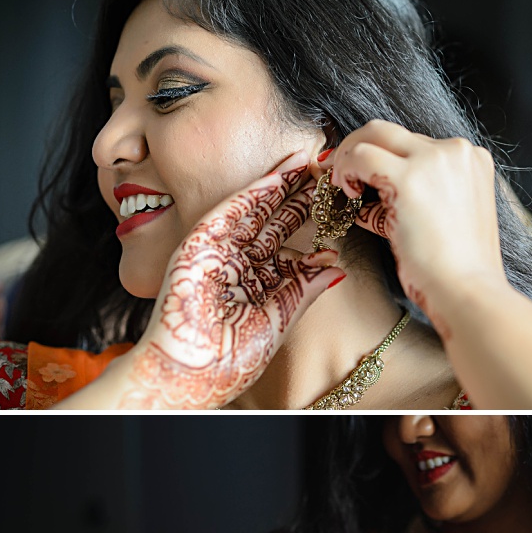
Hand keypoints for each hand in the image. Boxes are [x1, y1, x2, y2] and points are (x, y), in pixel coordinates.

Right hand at [116, 153, 344, 408]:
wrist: (194, 371)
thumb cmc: (233, 355)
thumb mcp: (280, 317)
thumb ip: (305, 290)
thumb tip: (337, 267)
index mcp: (256, 279)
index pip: (286, 241)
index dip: (308, 220)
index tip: (334, 201)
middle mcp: (238, 261)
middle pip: (273, 220)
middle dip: (298, 196)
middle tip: (326, 171)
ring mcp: (218, 250)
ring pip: (255, 209)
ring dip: (281, 184)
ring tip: (309, 162)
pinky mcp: (199, 243)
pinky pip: (231, 211)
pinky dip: (256, 192)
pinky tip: (280, 175)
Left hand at [325, 122, 509, 334]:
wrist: (468, 292)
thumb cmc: (459, 268)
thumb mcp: (445, 217)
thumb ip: (416, 193)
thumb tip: (364, 189)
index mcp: (471, 160)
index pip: (414, 144)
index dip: (384, 158)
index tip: (365, 176)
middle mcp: (456, 151)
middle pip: (390, 131)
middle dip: (359, 148)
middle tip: (341, 175)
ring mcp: (434, 160)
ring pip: (373, 135)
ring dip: (349, 158)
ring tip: (344, 189)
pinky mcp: (409, 178)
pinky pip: (360, 157)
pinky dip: (346, 171)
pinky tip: (348, 196)